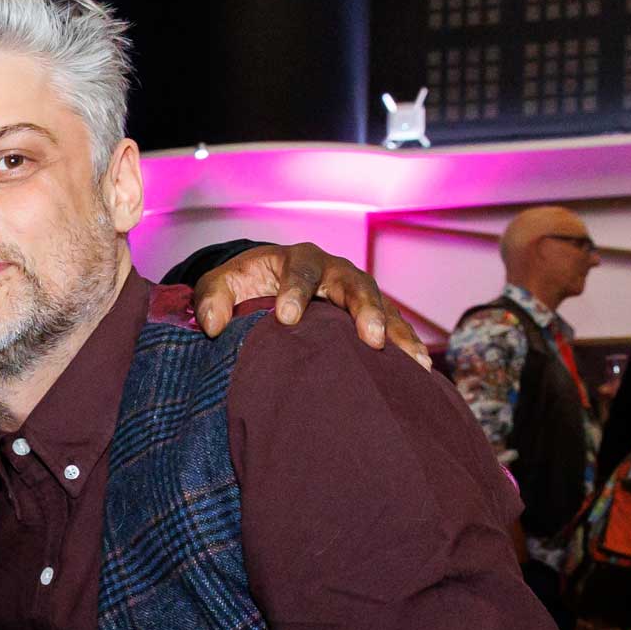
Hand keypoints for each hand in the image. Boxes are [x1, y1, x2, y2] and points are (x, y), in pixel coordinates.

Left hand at [192, 242, 426, 361]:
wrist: (267, 282)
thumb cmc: (245, 285)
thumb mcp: (221, 285)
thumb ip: (211, 298)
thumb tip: (211, 325)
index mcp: (297, 260)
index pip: (299, 272)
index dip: (295, 292)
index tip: (287, 318)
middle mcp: (334, 271)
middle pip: (355, 285)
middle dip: (364, 310)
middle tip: (370, 337)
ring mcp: (356, 291)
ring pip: (382, 306)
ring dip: (396, 332)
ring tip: (411, 361)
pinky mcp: (369, 313)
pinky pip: (393, 325)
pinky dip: (406, 344)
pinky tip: (419, 369)